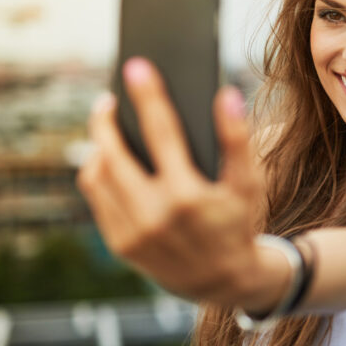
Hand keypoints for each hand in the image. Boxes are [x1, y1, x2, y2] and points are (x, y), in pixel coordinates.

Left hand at [76, 57, 269, 305]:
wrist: (225, 279)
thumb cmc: (239, 222)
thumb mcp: (249, 183)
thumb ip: (238, 138)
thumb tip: (226, 94)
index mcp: (187, 196)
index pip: (161, 132)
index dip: (148, 95)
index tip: (136, 66)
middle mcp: (153, 216)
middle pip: (113, 153)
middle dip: (104, 120)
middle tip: (108, 99)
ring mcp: (132, 233)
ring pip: (96, 176)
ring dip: (98, 147)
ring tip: (107, 128)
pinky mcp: (120, 246)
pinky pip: (97, 199)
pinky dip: (98, 174)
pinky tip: (109, 160)